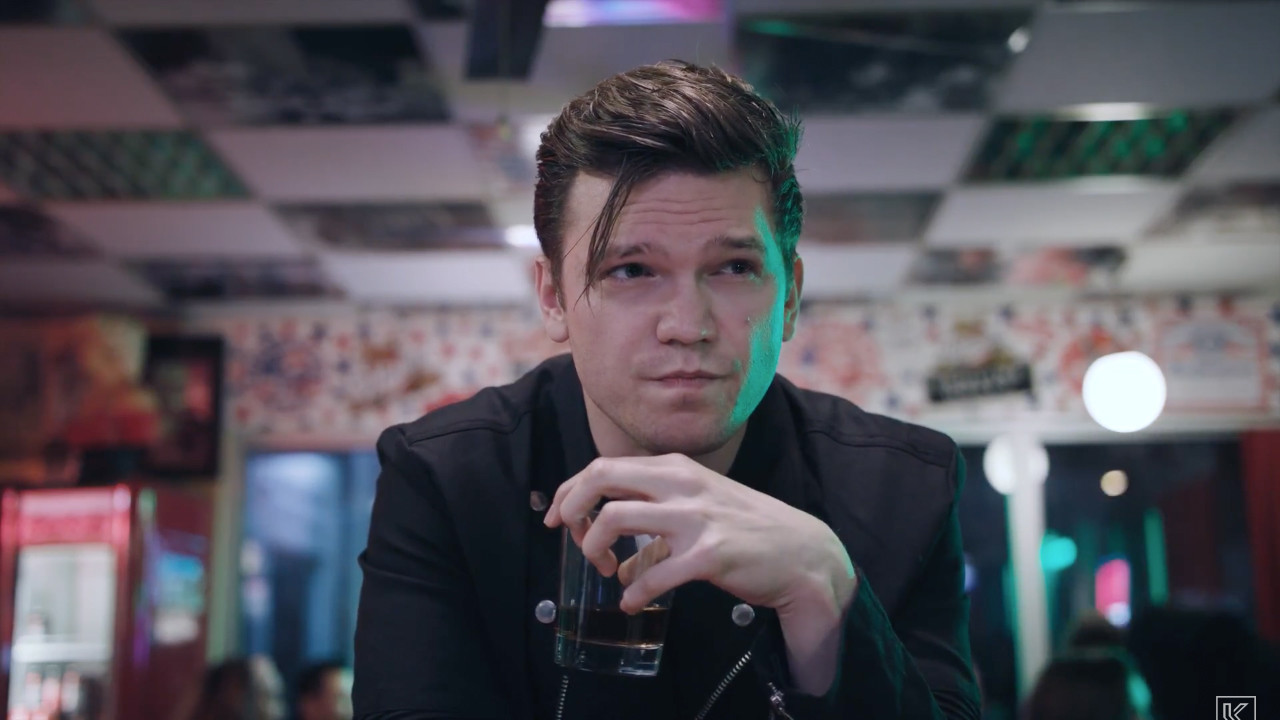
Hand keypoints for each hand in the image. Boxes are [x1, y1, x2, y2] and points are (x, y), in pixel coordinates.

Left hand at [543, 454, 852, 615]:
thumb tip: (619, 566)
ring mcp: (695, 518)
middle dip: (571, 507)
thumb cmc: (748, 529)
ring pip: (615, 519)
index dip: (572, 490)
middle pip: (601, 477)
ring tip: (603, 571)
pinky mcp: (708, 555)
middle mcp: (682, 483)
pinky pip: (651, 576)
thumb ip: (656, 523)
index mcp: (676, 467)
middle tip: (570, 537)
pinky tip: (631, 602)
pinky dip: (632, 593)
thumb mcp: (700, 507)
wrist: (802, 553)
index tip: (560, 515)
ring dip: (594, 548)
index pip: (605, 465)